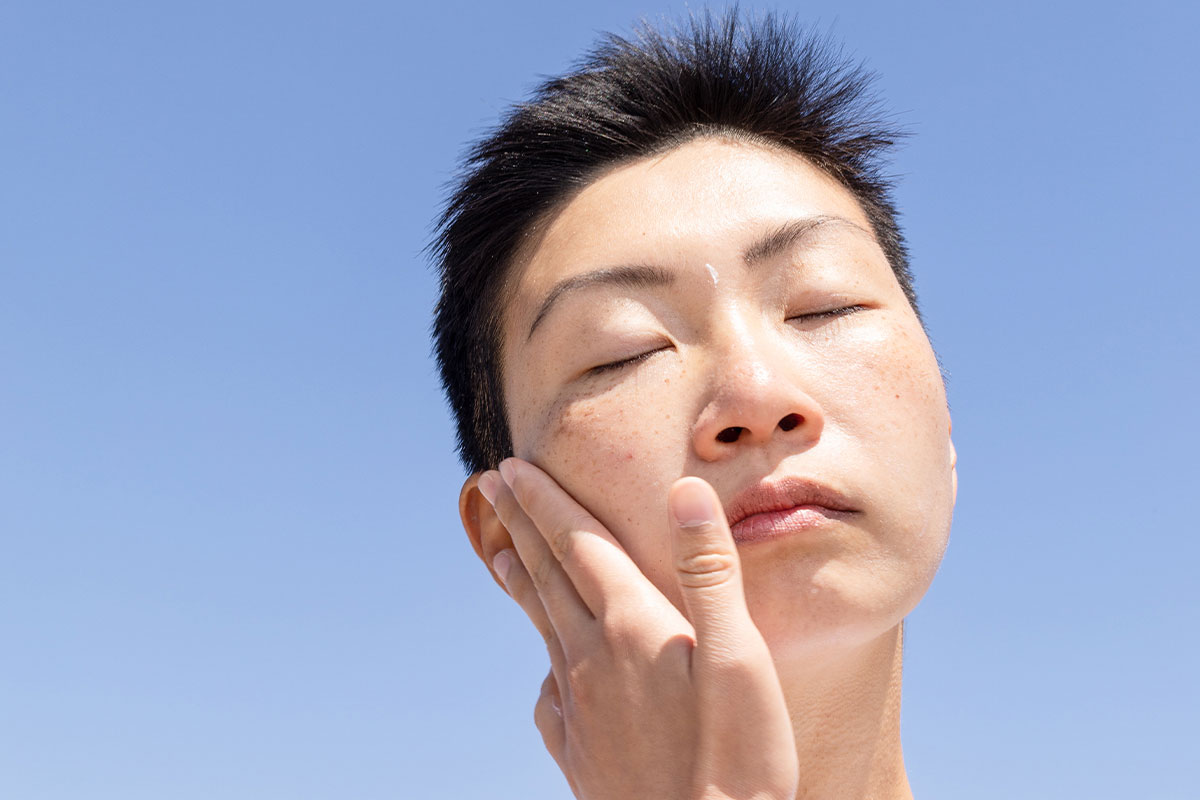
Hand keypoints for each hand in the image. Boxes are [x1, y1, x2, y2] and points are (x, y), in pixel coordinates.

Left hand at [477, 458, 798, 799]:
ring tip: (499, 553)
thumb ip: (709, 571)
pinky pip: (548, 688)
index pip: (577, 543)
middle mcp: (590, 658)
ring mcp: (577, 706)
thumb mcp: (741, 658)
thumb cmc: (736, 759)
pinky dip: (542, 658)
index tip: (511, 467)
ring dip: (520, 579)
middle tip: (488, 485)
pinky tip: (546, 665)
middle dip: (519, 523)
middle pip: (546, 574)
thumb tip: (683, 489)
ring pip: (541, 625)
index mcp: (630, 624)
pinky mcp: (577, 749)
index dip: (544, 501)